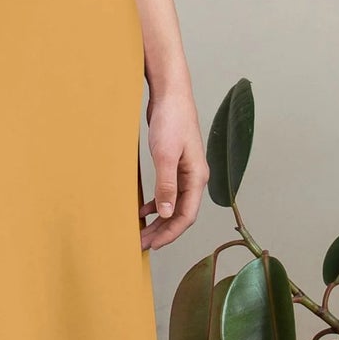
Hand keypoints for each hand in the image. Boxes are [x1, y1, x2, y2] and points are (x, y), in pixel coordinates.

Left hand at [140, 85, 207, 250]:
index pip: (187, 216)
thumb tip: (165, 213)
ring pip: (173, 204)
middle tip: (142, 244)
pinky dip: (156, 203)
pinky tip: (144, 209)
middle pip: (180, 214)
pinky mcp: (175, 164)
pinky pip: (168, 192)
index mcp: (197, 178)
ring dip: (158, 220)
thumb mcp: (165, 155)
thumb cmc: (171, 120)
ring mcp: (185, 171)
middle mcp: (194, 178)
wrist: (171, 94)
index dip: (170, 233)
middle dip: (162, 231)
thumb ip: (166, 185)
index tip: (153, 245)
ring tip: (141, 232)